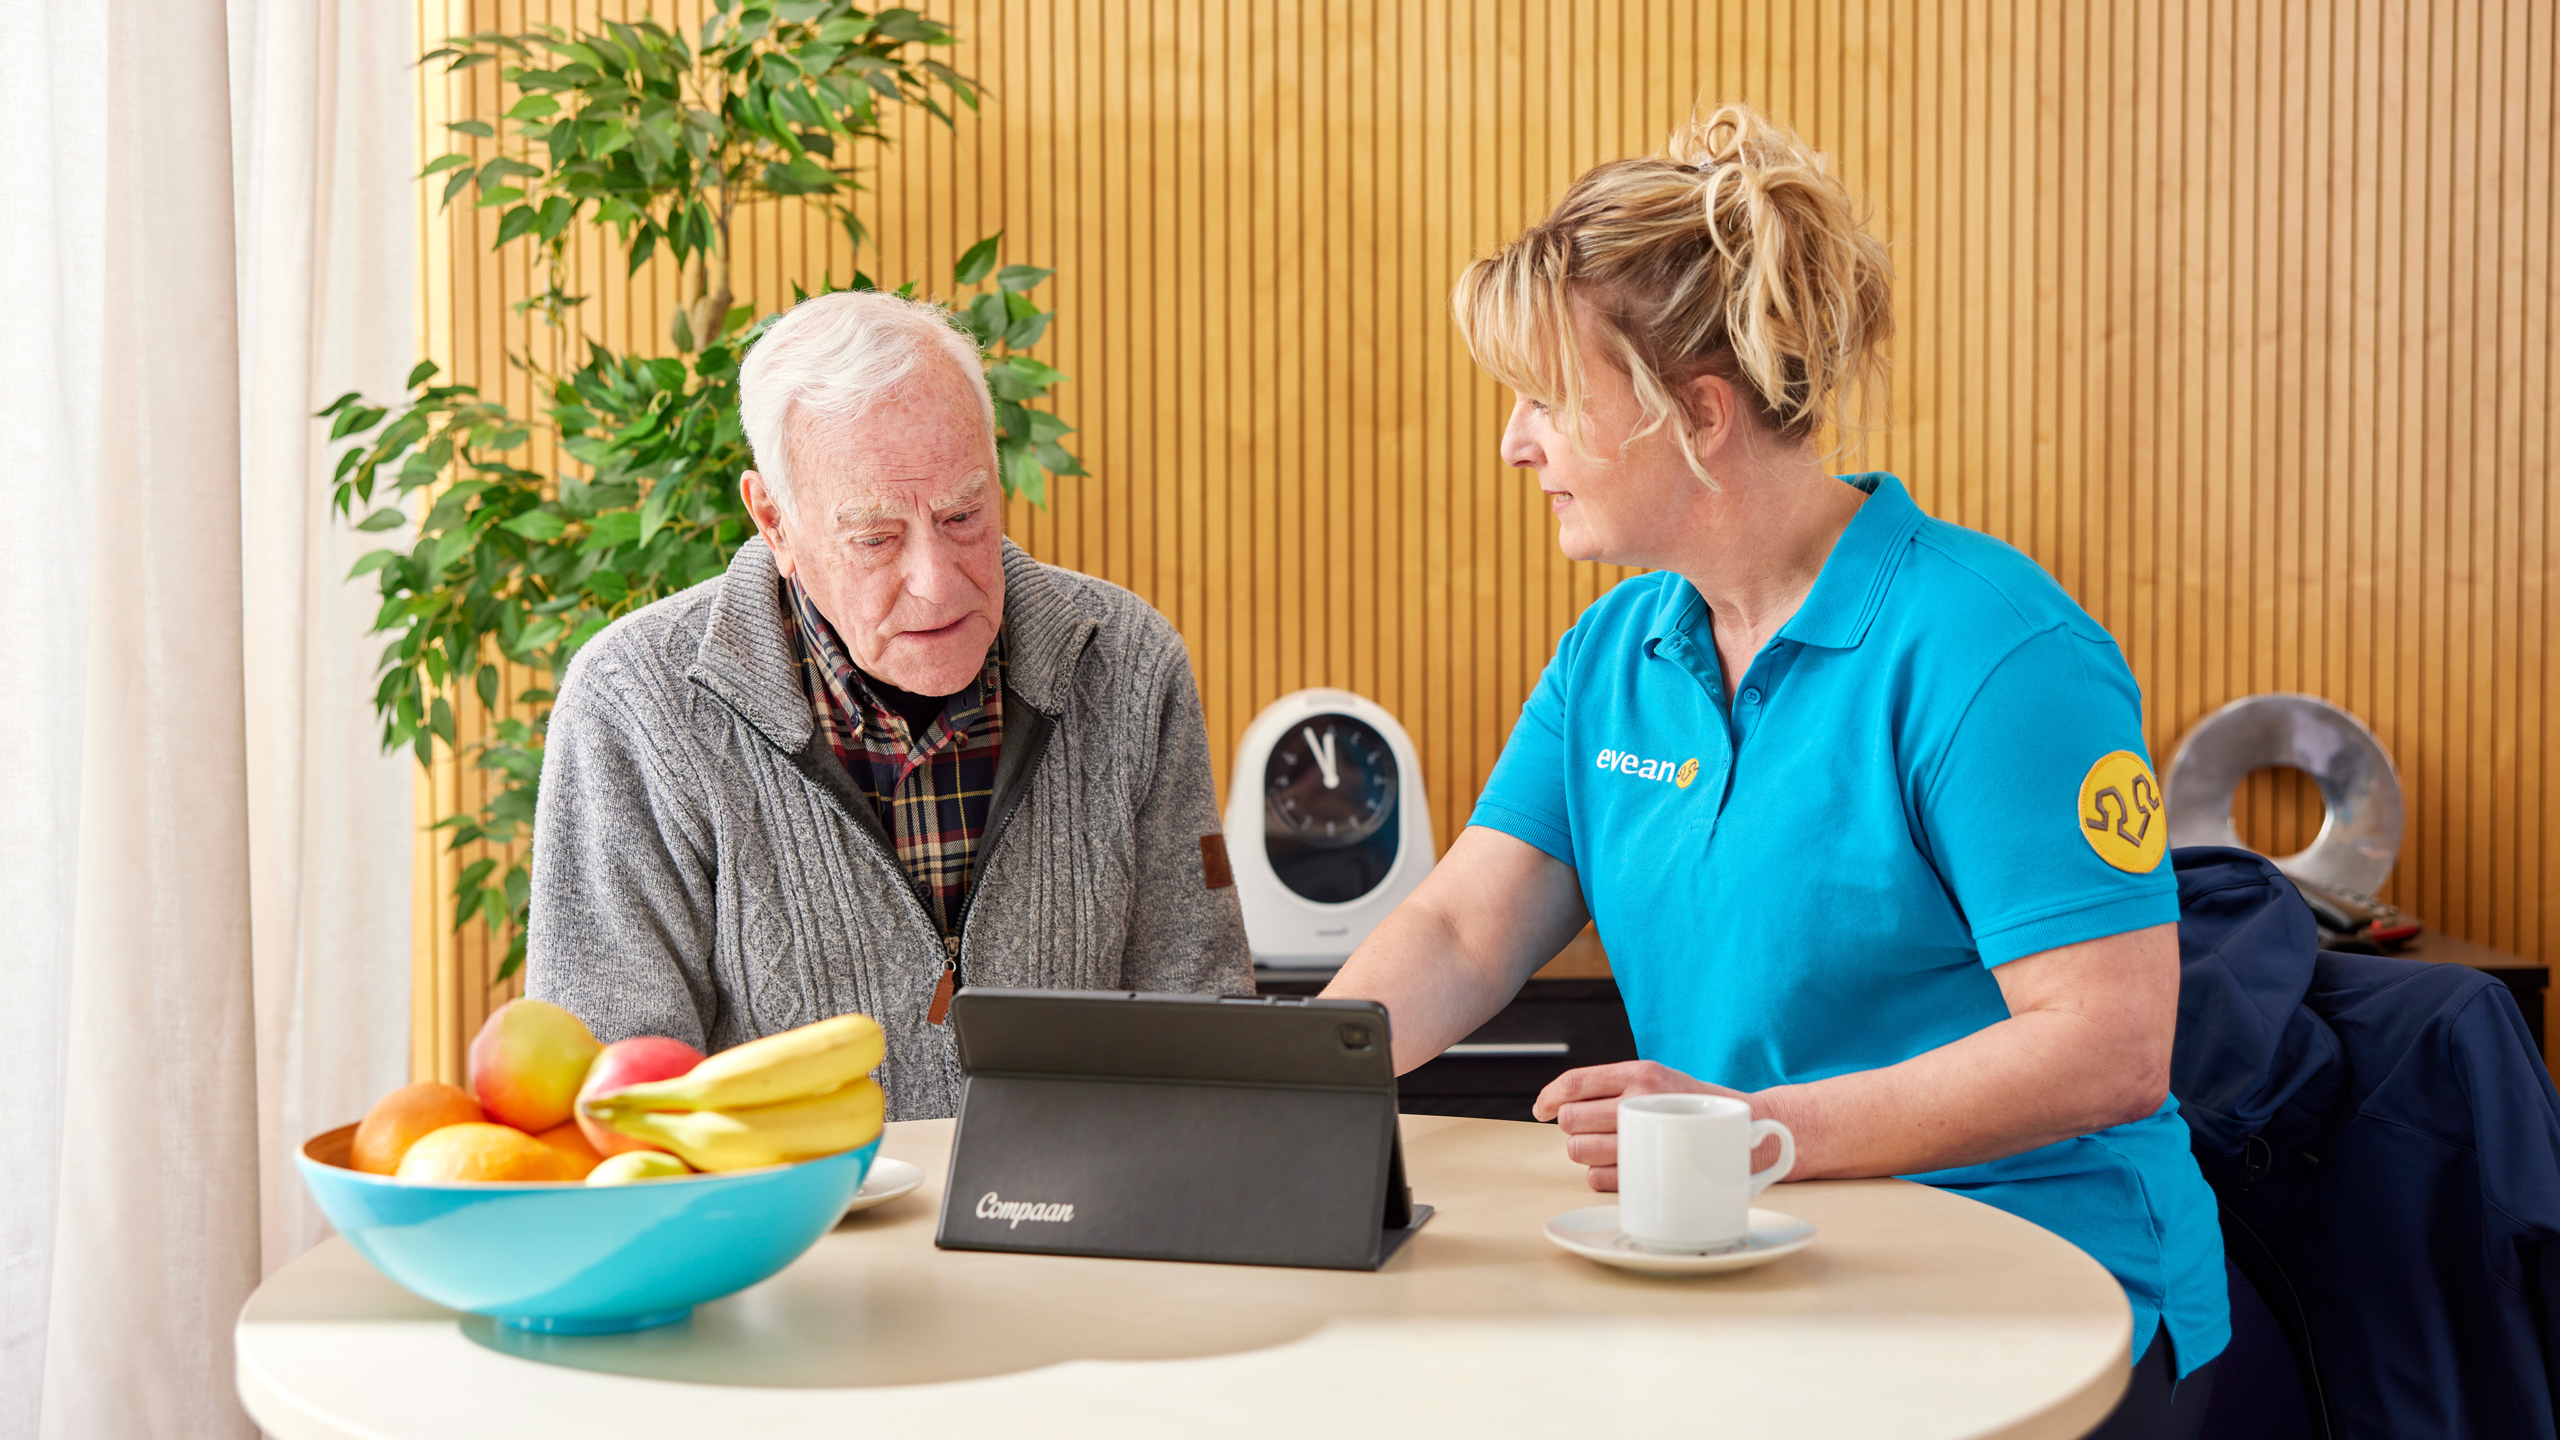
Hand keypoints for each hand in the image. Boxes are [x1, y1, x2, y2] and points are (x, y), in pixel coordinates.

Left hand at [1531, 1061, 1755, 1191]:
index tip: (1541, 1109)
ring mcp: (1645, 1138)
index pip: (1575, 1082)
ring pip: (1579, 1150)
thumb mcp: (1656, 1079)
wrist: (1747, 1131)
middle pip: (1570, 1120)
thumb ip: (1612, 1086)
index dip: (1548, 1097)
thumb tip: (1555, 1105)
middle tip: (1592, 1129)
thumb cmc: (1690, 1107)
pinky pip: (1596, 1177)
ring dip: (1585, 1151)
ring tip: (1610, 1146)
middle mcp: (1641, 1102)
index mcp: (1640, 1073)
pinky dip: (1601, 1175)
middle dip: (1572, 1127)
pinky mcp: (1650, 1171)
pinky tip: (1622, 1165)